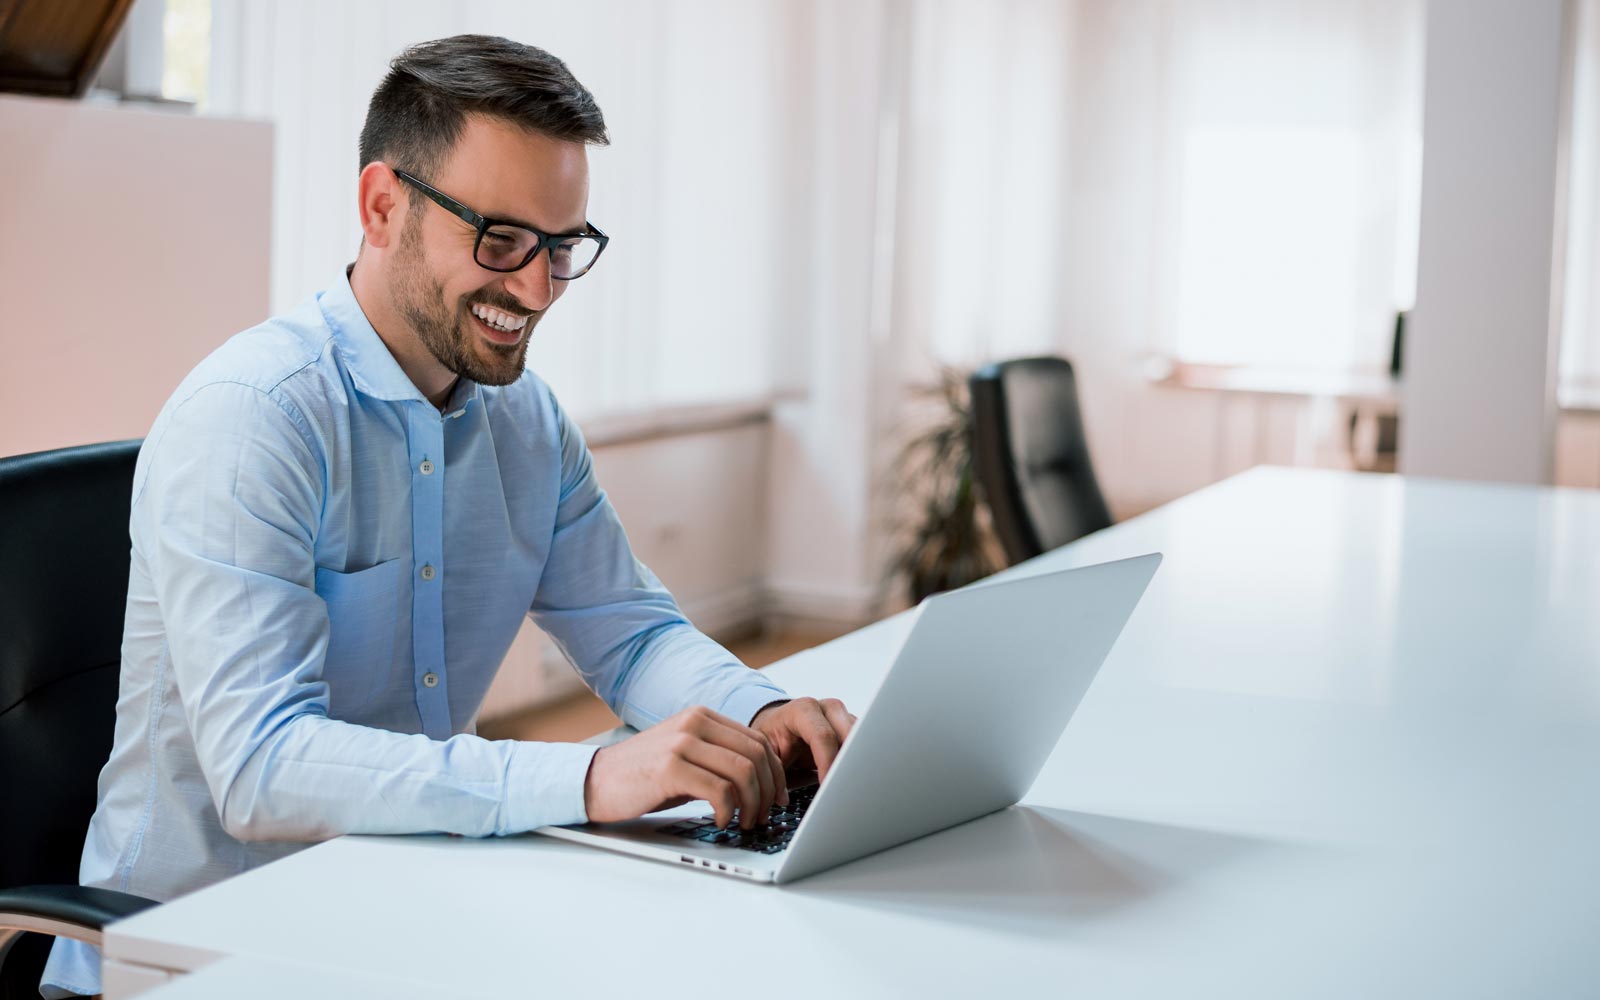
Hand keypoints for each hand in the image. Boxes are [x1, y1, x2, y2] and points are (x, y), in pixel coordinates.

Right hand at [583, 705, 786, 829]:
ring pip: (743, 771)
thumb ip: (719, 758)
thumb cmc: (644, 776)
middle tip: (763, 815)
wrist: (595, 781)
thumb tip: (761, 782)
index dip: (776, 773)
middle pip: (756, 755)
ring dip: (751, 804)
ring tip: (744, 822)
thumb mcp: (686, 757)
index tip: (777, 798)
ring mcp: (682, 743)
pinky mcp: (670, 768)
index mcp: (702, 716)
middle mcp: (694, 723)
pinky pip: (719, 790)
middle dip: (768, 791)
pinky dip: (728, 811)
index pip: (758, 740)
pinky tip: (721, 821)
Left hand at [749, 697, 856, 784]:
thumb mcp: (768, 754)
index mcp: (803, 710)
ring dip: (857, 763)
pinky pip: (863, 745)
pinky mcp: (852, 729)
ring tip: (850, 786)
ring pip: (861, 739)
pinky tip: (854, 779)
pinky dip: (859, 763)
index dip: (827, 762)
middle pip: (850, 734)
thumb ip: (777, 770)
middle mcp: (827, 709)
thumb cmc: (771, 740)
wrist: (776, 728)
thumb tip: (783, 797)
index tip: (827, 786)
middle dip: (849, 762)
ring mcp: (843, 717)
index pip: (822, 735)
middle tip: (845, 788)